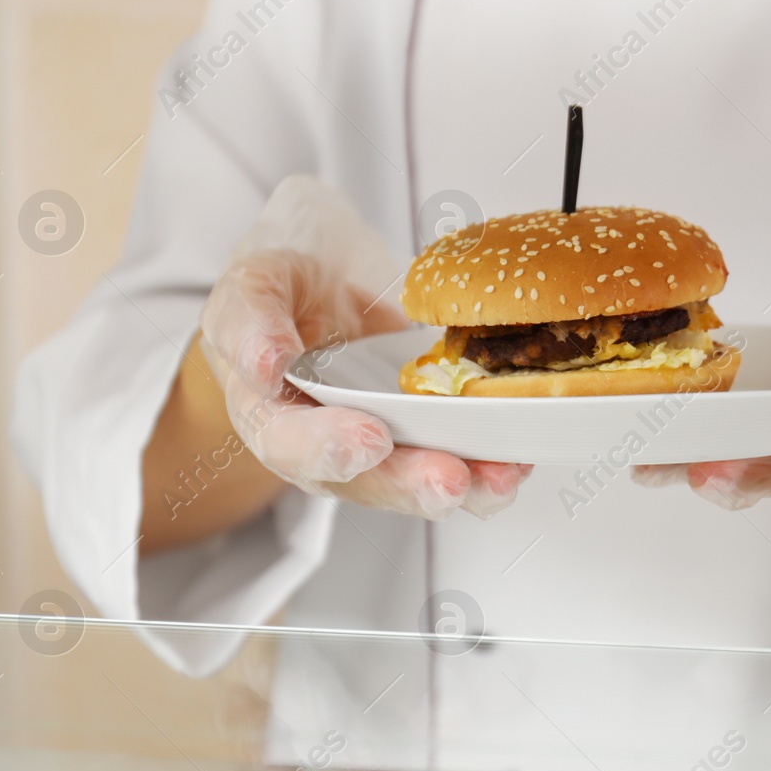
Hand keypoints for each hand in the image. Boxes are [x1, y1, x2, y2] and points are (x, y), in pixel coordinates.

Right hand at [197, 176, 529, 519]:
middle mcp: (326, 447)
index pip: (290, 444)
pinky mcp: (425, 437)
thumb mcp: (254, 285)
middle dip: (411, 483)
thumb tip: (268, 360)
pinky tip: (519, 457)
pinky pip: (458, 460)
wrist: (324, 287)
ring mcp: (381, 447)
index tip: (369, 438)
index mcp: (271, 416)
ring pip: (418, 482)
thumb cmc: (283, 293)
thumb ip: (251, 319)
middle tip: (449, 480)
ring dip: (465, 486)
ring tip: (500, 478)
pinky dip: (491, 463)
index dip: (328, 447)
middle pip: (365, 481)